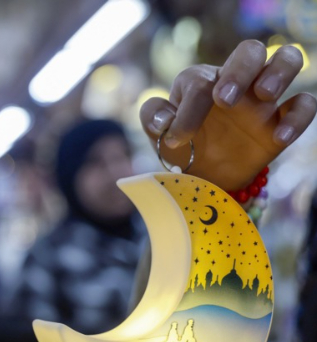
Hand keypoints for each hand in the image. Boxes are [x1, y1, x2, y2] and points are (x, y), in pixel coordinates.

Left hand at [139, 40, 316, 190]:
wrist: (203, 177)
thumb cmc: (181, 146)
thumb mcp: (159, 133)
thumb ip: (153, 117)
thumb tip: (165, 118)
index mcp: (201, 81)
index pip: (199, 82)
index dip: (188, 110)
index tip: (178, 139)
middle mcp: (235, 82)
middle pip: (250, 51)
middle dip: (240, 69)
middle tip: (225, 100)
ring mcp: (262, 99)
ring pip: (287, 59)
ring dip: (279, 71)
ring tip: (263, 95)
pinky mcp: (282, 120)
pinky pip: (305, 105)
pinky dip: (298, 117)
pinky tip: (280, 137)